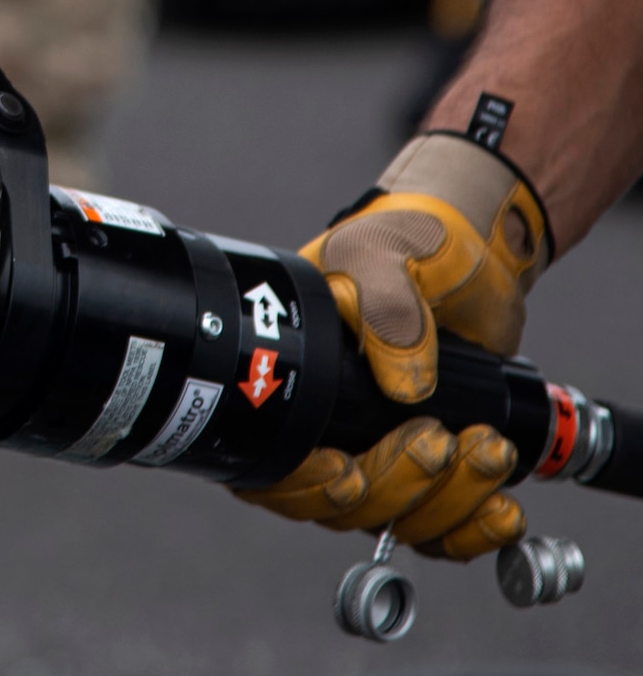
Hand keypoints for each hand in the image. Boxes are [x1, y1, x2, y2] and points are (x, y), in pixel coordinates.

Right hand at [239, 131, 550, 559]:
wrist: (472, 253)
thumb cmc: (406, 242)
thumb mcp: (383, 253)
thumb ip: (386, 306)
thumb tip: (403, 384)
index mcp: (290, 379)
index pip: (271, 468)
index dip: (303, 485)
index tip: (346, 471)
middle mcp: (326, 428)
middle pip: (339, 506)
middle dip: (394, 484)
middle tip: (435, 439)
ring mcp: (380, 452)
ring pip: (394, 522)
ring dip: (445, 500)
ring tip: (485, 449)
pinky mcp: (434, 470)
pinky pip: (442, 528)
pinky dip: (472, 528)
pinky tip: (499, 505)